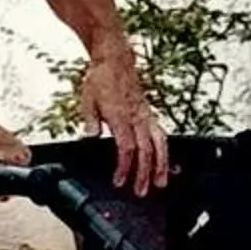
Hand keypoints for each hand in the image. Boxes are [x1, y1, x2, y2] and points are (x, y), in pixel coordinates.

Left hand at [81, 45, 168, 195]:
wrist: (115, 58)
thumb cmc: (100, 77)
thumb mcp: (87, 100)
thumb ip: (90, 121)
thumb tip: (90, 138)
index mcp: (120, 115)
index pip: (126, 147)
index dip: (125, 166)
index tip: (120, 181)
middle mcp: (136, 116)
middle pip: (146, 150)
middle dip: (145, 173)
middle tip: (142, 191)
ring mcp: (145, 114)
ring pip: (159, 143)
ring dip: (161, 164)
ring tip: (161, 181)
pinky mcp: (148, 112)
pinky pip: (160, 133)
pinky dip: (163, 149)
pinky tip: (163, 159)